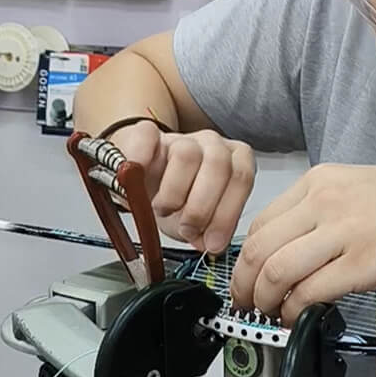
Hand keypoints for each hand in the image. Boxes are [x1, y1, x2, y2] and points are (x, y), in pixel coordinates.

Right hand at [111, 121, 254, 251]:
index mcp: (234, 162)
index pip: (241, 179)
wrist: (145, 182)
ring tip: (163, 210)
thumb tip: (209, 243)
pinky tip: (134, 178)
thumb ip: (208, 231)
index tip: (212, 242)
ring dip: (174, 192)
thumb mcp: (198, 223)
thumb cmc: (178, 200)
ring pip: (186, 155)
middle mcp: (213, 144)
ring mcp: (181, 136)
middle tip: (187, 229)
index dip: (227, 215)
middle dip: (202, 206)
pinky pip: (147, 136)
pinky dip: (141, 156)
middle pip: (218, 164)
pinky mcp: (148, 133)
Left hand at [230, 164, 375, 322]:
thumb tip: (286, 246)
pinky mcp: (363, 264)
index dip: (245, 259)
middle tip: (247, 303)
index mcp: (320, 181)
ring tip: (270, 313)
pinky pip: (311, 292)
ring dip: (265, 301)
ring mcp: (344, 231)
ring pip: (277, 271)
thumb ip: (319, 210)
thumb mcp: (356, 187)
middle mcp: (326, 201)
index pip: (260, 222)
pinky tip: (298, 317)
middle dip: (244, 285)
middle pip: (260, 249)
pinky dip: (295, 311)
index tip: (246, 278)